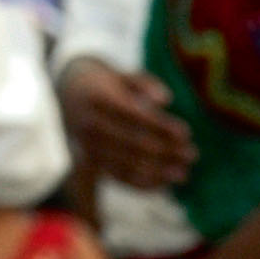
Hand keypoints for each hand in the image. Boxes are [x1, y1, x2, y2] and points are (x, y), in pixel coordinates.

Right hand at [60, 61, 194, 190]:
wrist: (67, 91)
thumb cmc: (106, 81)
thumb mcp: (123, 74)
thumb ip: (145, 84)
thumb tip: (166, 100)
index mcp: (99, 97)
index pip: (136, 116)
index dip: (162, 126)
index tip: (186, 134)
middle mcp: (90, 123)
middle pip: (134, 142)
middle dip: (166, 151)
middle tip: (192, 155)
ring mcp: (88, 144)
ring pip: (126, 163)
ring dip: (158, 172)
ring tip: (183, 174)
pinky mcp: (90, 160)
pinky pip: (117, 176)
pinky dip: (142, 183)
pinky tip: (164, 184)